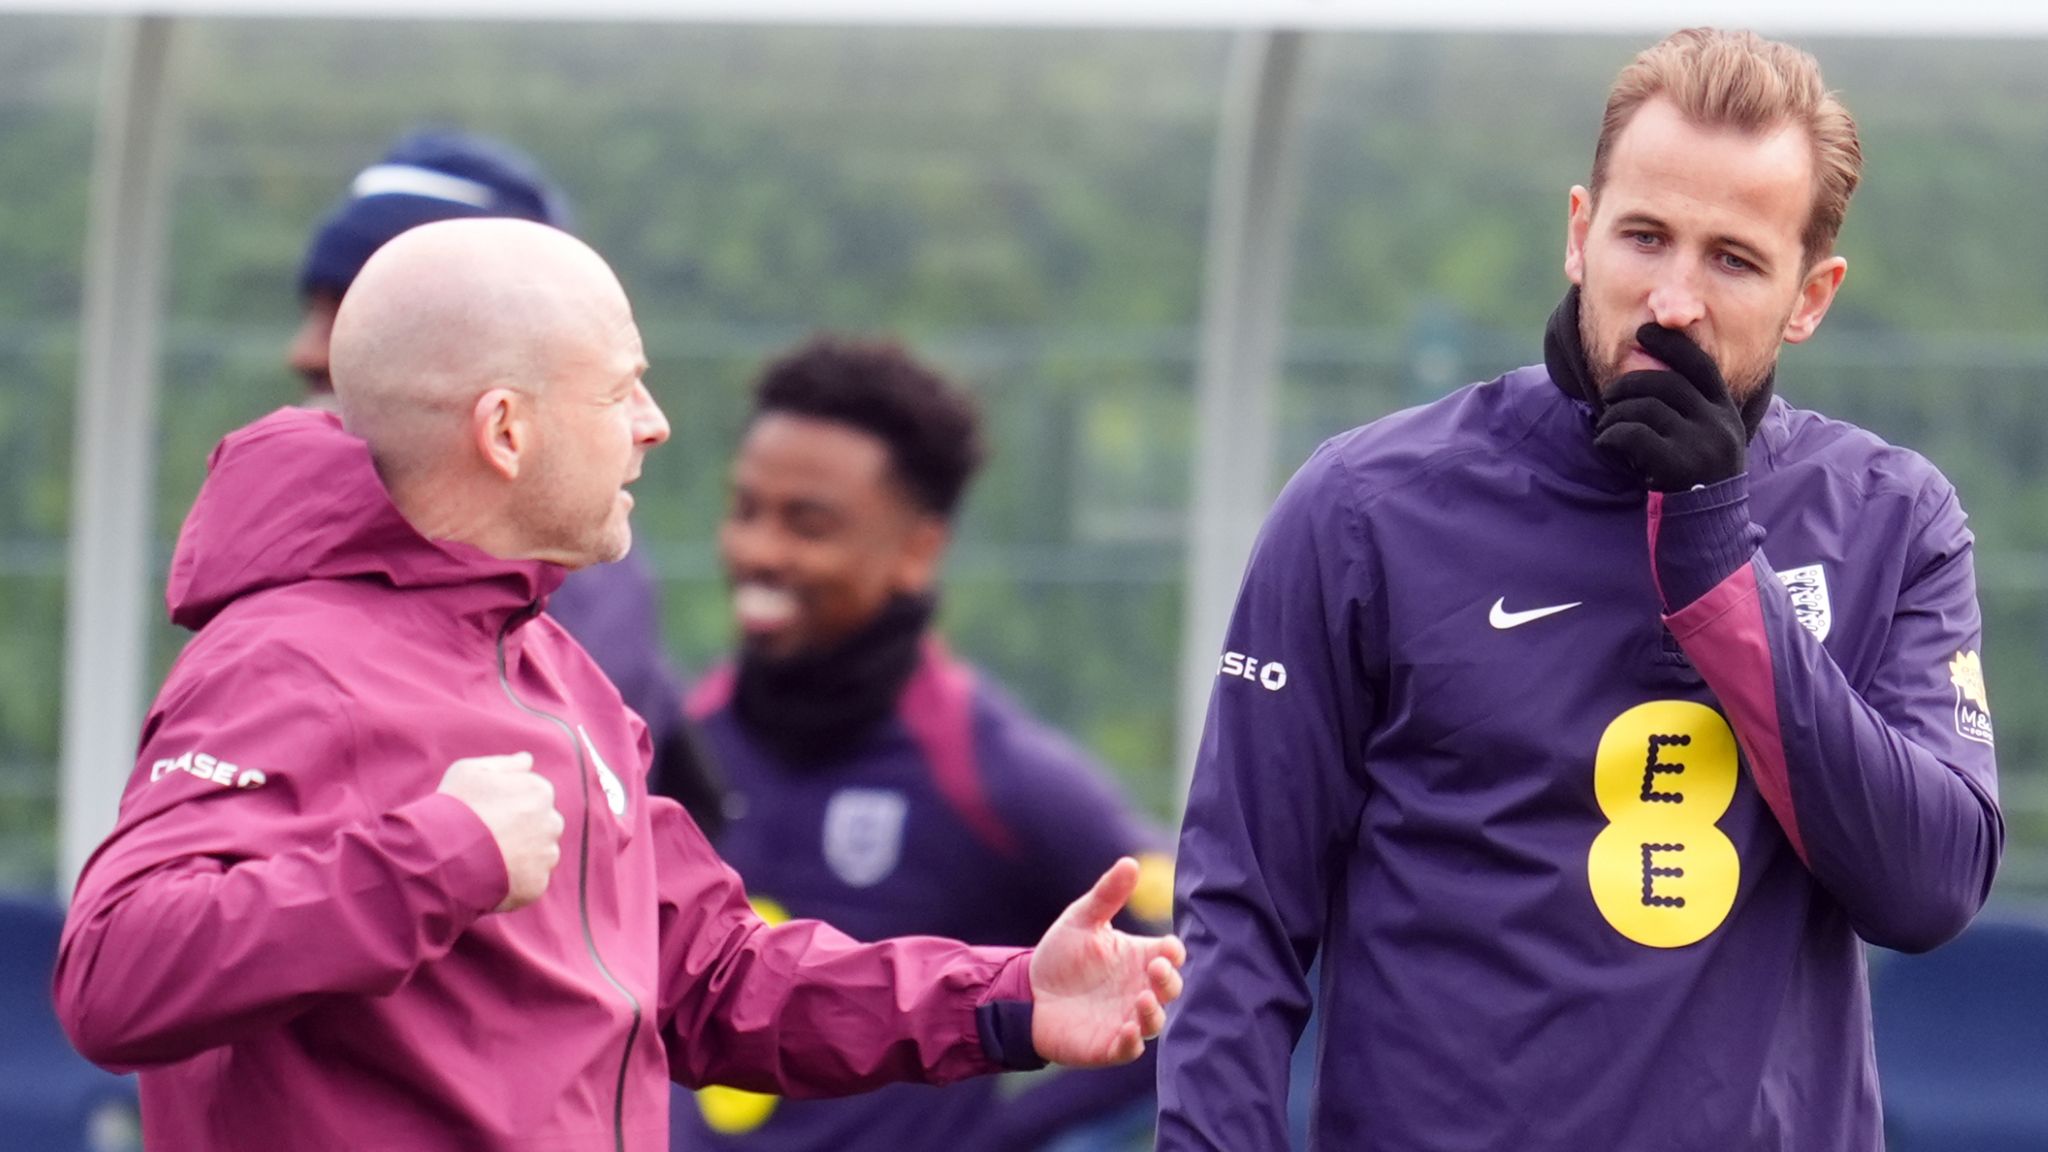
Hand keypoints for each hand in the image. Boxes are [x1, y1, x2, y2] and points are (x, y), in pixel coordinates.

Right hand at [438, 752, 562, 911]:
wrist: (442, 855)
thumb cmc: (454, 808)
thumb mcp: (470, 771)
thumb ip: (504, 764)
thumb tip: (528, 759)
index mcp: (539, 791)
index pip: (534, 796)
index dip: (509, 805)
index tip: (487, 814)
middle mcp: (551, 822)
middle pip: (541, 825)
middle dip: (521, 830)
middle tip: (488, 838)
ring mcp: (546, 855)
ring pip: (539, 854)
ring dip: (520, 856)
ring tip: (487, 859)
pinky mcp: (537, 884)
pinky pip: (530, 880)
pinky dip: (514, 880)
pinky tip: (491, 877)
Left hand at [1028, 857, 1186, 1066]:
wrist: (1025, 993)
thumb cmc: (1060, 955)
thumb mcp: (1081, 919)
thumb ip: (1107, 894)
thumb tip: (1130, 862)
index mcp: (1139, 958)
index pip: (1170, 955)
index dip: (1173, 953)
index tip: (1167, 948)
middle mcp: (1140, 988)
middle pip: (1171, 987)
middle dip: (1170, 980)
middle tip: (1156, 968)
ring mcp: (1127, 1018)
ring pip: (1156, 1021)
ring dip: (1154, 1012)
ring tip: (1143, 999)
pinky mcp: (1109, 1045)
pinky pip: (1130, 1049)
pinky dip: (1132, 1042)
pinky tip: (1127, 1030)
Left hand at [1593, 323, 1745, 491]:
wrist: (1710, 531)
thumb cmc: (1697, 484)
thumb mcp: (1709, 442)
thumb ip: (1691, 411)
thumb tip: (1651, 378)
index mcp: (1725, 413)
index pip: (1700, 365)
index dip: (1671, 344)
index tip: (1644, 331)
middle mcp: (1718, 423)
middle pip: (1665, 382)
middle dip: (1628, 384)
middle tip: (1608, 397)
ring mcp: (1701, 443)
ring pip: (1645, 407)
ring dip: (1615, 415)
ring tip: (1606, 429)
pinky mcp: (1678, 464)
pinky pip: (1632, 434)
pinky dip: (1610, 436)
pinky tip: (1604, 444)